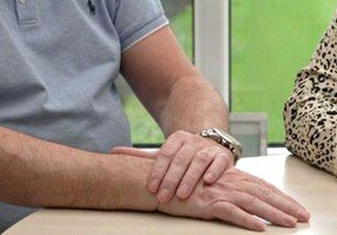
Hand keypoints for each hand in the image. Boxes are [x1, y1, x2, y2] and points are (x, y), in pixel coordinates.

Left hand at [112, 130, 232, 201]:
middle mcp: (192, 142)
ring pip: (199, 161)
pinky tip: (208, 181)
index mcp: (176, 139)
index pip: (165, 154)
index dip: (158, 171)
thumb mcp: (164, 155)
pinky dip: (214, 171)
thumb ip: (141, 156)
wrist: (211, 145)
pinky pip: (219, 161)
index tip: (151, 187)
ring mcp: (208, 148)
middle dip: (171, 179)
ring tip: (183, 194)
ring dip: (190, 178)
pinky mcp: (223, 156)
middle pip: (180, 159)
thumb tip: (113, 151)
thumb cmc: (183, 156)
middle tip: (163, 196)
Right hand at [114, 147, 310, 230]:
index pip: (264, 188)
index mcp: (233, 179)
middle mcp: (231, 183)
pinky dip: (246, 220)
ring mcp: (220, 192)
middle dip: (287, 206)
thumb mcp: (209, 186)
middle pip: (265, 194)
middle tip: (305, 217)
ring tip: (291, 224)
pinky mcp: (208, 203)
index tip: (300, 209)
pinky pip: (231, 213)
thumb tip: (248, 204)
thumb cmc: (183, 184)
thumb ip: (228, 190)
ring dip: (274, 214)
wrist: (158, 180)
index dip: (283, 198)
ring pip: (254, 203)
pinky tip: (260, 228)